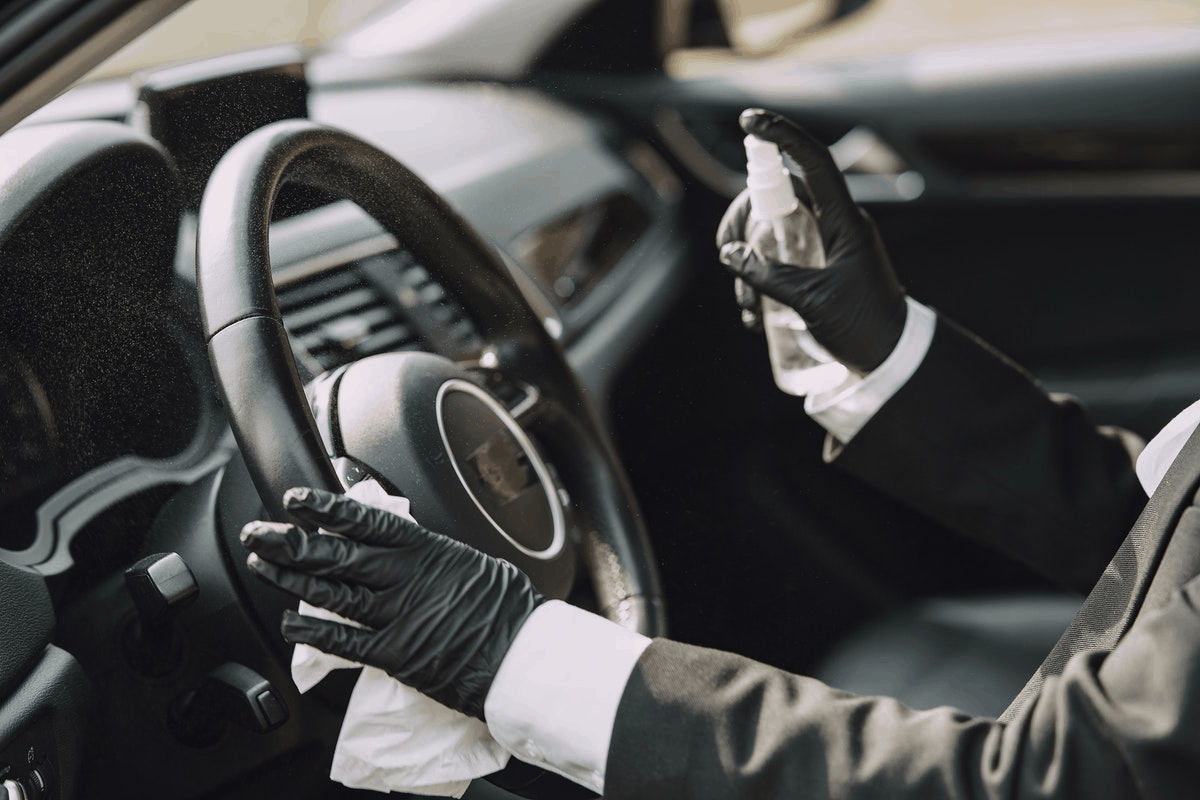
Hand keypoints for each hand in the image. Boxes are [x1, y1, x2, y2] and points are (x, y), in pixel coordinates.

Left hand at [240, 486, 544, 720]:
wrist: (521, 656)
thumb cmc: (505, 610)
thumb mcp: (470, 563)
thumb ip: (431, 555)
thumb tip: (403, 547)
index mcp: (427, 549)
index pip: (366, 521)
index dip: (326, 509)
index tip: (296, 499)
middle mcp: (406, 578)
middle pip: (336, 554)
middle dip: (290, 541)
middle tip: (258, 531)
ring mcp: (398, 615)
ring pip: (331, 592)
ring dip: (290, 578)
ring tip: (262, 566)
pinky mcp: (395, 654)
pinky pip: (343, 640)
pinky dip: (311, 630)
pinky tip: (288, 620)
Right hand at [717, 108, 907, 373]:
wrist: (895, 357)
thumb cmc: (864, 327)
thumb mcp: (811, 301)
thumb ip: (768, 275)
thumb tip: (732, 253)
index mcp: (845, 221)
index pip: (813, 162)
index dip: (782, 136)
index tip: (749, 121)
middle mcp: (837, 225)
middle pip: (778, 198)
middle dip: (744, 223)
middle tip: (725, 252)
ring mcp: (828, 244)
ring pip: (774, 232)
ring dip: (749, 265)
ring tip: (747, 311)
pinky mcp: (820, 266)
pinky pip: (781, 258)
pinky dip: (760, 280)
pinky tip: (755, 316)